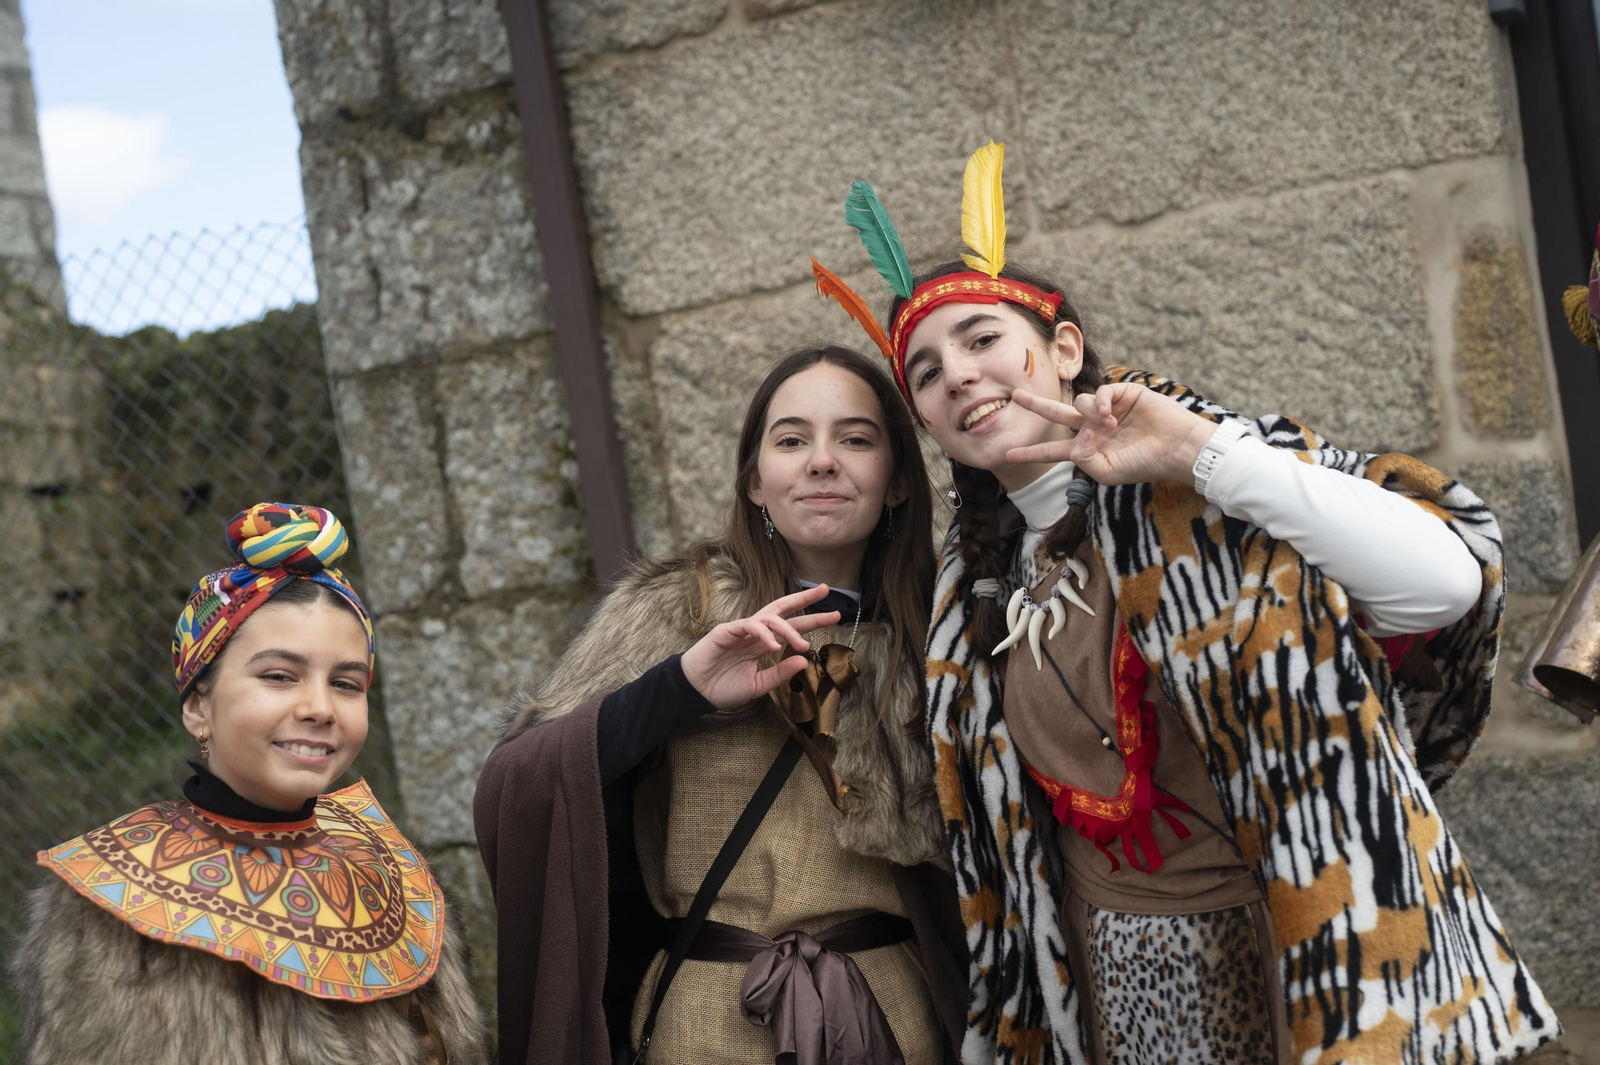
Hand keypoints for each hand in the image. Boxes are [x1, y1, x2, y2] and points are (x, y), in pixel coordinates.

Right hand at [679, 585, 840, 709]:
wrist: (695, 692)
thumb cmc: (722, 688)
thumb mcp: (758, 685)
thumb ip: (780, 674)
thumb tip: (804, 661)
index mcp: (762, 643)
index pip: (791, 626)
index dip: (812, 619)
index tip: (835, 615)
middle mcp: (754, 632)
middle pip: (782, 609)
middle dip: (804, 599)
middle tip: (826, 590)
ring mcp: (740, 629)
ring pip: (769, 618)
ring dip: (788, 628)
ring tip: (801, 643)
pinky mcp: (726, 631)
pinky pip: (750, 626)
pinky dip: (764, 634)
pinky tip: (774, 646)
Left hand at [1005, 383, 1216, 486]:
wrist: (1175, 449)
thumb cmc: (1143, 465)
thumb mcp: (1107, 472)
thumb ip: (1082, 458)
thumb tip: (1075, 436)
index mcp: (1088, 449)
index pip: (1054, 450)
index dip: (1032, 452)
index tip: (1008, 454)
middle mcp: (1094, 427)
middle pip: (1057, 414)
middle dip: (1037, 405)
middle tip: (1015, 397)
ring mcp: (1107, 409)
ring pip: (1080, 403)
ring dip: (1090, 415)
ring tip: (1111, 427)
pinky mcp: (1122, 394)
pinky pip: (1099, 392)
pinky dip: (1100, 403)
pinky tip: (1110, 416)